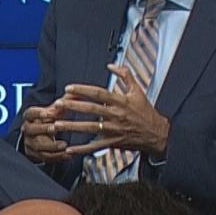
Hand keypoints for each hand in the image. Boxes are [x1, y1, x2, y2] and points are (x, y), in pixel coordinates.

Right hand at [20, 105, 69, 162]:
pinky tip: (67, 155)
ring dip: (52, 146)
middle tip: (55, 128)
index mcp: (30, 117)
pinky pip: (45, 157)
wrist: (40, 137)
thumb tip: (75, 91)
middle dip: (43, 129)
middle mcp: (28, 130)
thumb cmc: (49, 121)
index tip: (49, 112)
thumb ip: (63, 102)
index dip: (38, 113)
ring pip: (38, 145)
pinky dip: (57, 157)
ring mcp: (30, 143)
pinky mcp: (36, 155)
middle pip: (31, 129)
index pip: (30, 113)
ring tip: (64, 145)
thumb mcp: (54, 111)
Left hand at [54, 64, 170, 156]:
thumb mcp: (138, 91)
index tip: (69, 88)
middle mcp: (116, 115)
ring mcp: (114, 130)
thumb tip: (111, 65)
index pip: (99, 93)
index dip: (83, 90)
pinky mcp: (113, 143)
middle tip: (58, 104)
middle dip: (73, 106)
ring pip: (90, 128)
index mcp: (121, 102)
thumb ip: (125, 75)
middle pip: (91, 109)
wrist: (158, 134)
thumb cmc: (146, 113)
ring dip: (72, 126)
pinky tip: (69, 149)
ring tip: (57, 124)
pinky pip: (95, 146)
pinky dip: (82, 149)